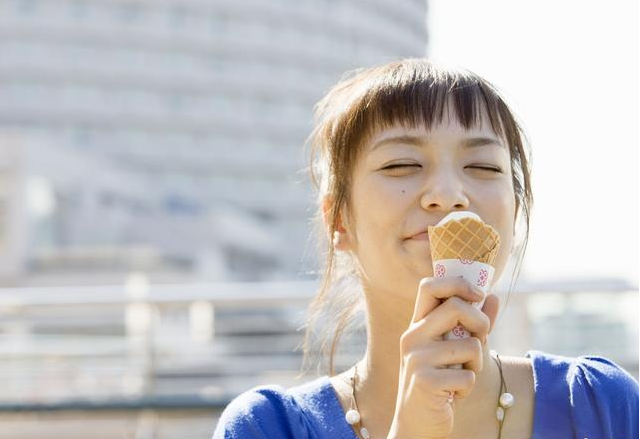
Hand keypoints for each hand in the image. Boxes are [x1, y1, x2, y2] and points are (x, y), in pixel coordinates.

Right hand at [387, 277, 498, 438]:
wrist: (416, 425)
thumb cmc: (439, 384)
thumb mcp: (453, 351)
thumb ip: (472, 325)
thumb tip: (493, 297)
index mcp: (417, 325)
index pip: (430, 285)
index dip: (458, 283)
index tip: (478, 294)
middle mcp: (413, 336)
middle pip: (456, 307)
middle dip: (481, 323)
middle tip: (481, 340)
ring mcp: (417, 358)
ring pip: (471, 345)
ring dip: (476, 364)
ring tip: (460, 377)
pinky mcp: (426, 381)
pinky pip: (468, 375)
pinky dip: (468, 387)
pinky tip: (452, 394)